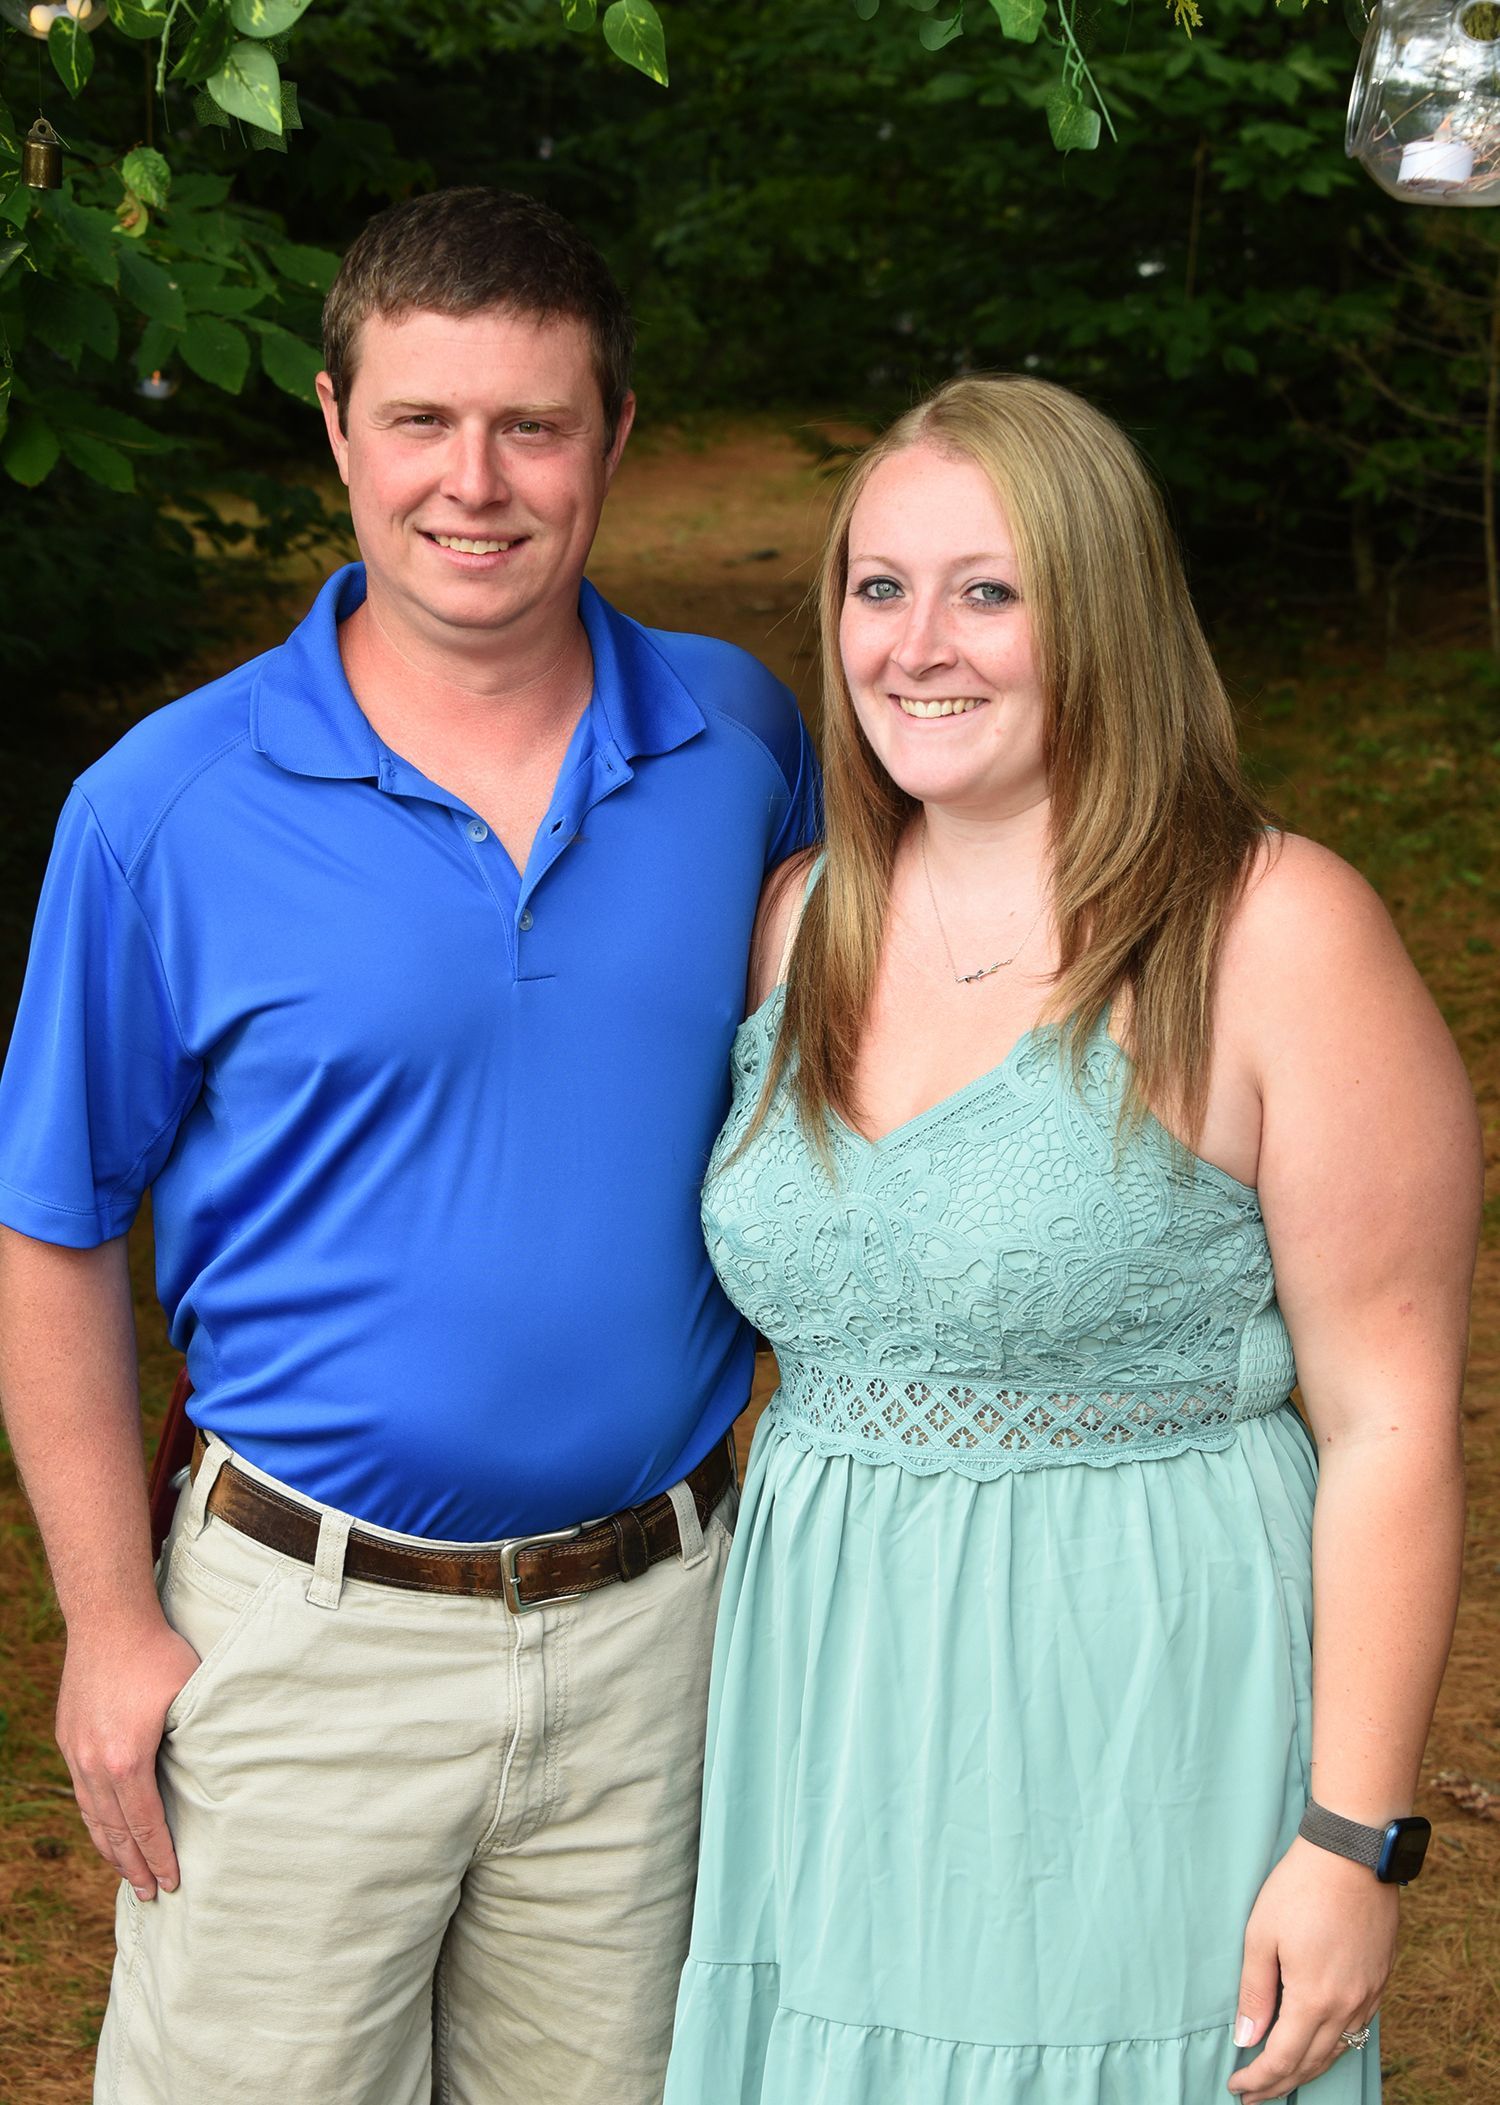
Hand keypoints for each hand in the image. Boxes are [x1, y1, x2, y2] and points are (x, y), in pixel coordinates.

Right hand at [56, 1613, 199, 1900]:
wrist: (108, 1619)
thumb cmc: (158, 1653)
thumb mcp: (190, 1696)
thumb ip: (198, 1737)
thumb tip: (222, 1769)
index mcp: (127, 1761)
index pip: (144, 1825)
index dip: (159, 1857)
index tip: (172, 1882)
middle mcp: (94, 1764)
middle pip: (114, 1831)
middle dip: (133, 1866)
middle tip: (150, 1895)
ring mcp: (76, 1752)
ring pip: (92, 1815)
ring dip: (110, 1848)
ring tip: (126, 1873)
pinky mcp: (69, 1737)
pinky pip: (81, 1792)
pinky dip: (95, 1818)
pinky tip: (105, 1827)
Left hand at [1226, 1836, 1396, 2100]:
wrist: (1354, 1855)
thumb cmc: (1300, 1888)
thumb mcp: (1261, 1935)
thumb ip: (1255, 1991)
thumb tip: (1246, 2038)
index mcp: (1314, 1999)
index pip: (1284, 2059)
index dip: (1259, 2078)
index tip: (1237, 2087)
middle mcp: (1348, 2006)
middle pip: (1312, 2062)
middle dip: (1281, 2083)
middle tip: (1254, 2094)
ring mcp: (1369, 1994)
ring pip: (1338, 2049)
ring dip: (1308, 2068)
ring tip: (1282, 2077)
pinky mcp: (1380, 1979)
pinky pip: (1356, 2028)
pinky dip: (1333, 2045)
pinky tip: (1318, 2042)